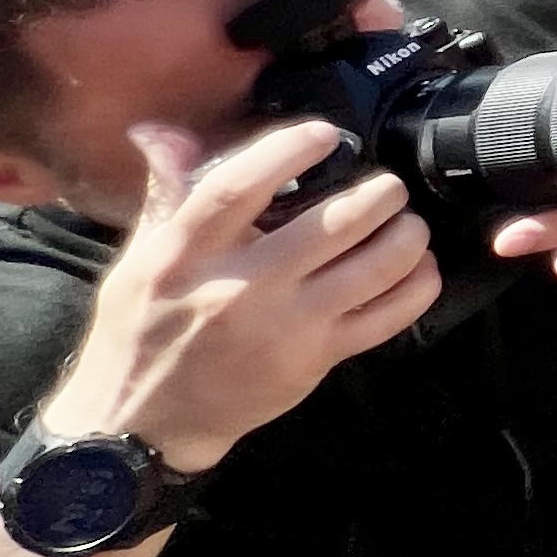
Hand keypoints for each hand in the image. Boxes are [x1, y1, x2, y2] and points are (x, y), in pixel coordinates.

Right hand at [34, 122, 440, 472]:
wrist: (140, 423)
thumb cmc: (138, 332)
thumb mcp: (137, 260)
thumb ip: (166, 194)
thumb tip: (164, 133)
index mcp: (187, 254)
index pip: (240, 188)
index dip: (289, 150)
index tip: (324, 134)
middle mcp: (240, 287)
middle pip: (334, 223)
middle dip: (380, 193)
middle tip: (389, 185)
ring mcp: (284, 326)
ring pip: (376, 267)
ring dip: (407, 234)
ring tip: (407, 222)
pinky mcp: (315, 359)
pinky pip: (388, 316)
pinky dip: (418, 285)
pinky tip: (419, 267)